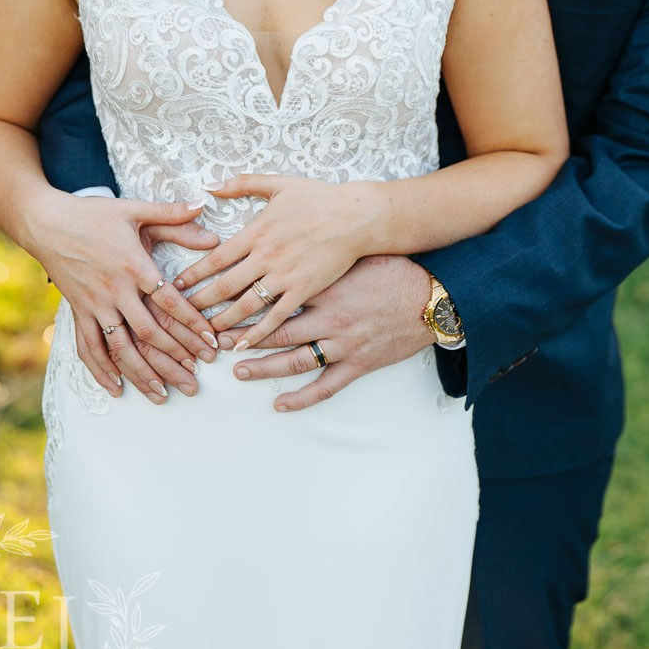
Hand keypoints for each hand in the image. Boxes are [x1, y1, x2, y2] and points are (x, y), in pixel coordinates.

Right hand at [26, 192, 221, 402]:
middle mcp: (115, 290)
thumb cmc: (94, 214)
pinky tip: (116, 389)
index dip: (192, 325)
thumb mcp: (134, 208)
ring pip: (120, 347)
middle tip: (195, 381)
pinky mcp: (77, 311)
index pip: (170, 302)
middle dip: (174, 360)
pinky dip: (102, 370)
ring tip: (162, 395)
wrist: (45, 221)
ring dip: (142, 374)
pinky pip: (89, 347)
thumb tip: (203, 205)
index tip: (210, 343)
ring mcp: (94, 304)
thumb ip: (171, 213)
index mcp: (134, 265)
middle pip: (149, 334)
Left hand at [173, 174, 378, 349]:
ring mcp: (285, 276)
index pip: (215, 258)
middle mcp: (266, 256)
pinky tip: (243, 344)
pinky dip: (257, 332)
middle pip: (224, 286)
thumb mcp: (279, 183)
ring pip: (246, 305)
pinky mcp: (304, 290)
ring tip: (205, 333)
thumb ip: (242, 183)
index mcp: (256, 231)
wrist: (357, 216)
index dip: (193, 275)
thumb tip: (210, 184)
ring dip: (223, 321)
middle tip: (180, 317)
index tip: (174, 288)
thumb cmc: (320, 198)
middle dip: (200, 303)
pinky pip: (276, 316)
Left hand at [216, 255, 434, 411]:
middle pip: (277, 330)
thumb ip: (321, 257)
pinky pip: (325, 387)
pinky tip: (279, 404)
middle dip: (243, 336)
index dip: (247, 300)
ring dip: (263, 367)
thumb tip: (290, 245)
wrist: (432, 298)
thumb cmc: (394, 270)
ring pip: (295, 360)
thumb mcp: (354, 256)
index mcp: (325, 287)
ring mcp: (344, 343)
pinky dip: (301, 398)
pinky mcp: (359, 364)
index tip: (222, 303)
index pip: (277, 295)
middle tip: (216, 340)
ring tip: (237, 370)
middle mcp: (330, 317)